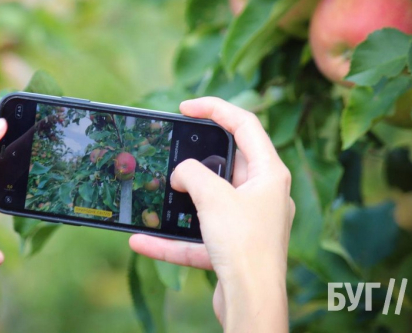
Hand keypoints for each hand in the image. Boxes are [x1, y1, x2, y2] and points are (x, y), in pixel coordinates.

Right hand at [129, 97, 293, 331]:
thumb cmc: (244, 246)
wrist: (251, 302)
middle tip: (173, 147)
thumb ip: (192, 173)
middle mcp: (262, 194)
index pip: (245, 124)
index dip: (215, 108)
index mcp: (269, 173)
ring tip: (159, 190)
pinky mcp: (233, 246)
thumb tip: (181, 173)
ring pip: (210, 200)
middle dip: (197, 156)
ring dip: (181, 200)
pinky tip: (142, 241)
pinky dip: (173, 238)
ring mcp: (248, 221)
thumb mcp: (213, 198)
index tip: (186, 107)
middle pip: (227, 161)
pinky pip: (199, 235)